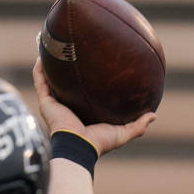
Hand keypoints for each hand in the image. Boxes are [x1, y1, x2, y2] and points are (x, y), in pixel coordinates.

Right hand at [32, 58, 155, 154]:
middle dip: (67, 71)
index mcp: (83, 114)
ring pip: (50, 80)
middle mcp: (67, 107)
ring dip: (50, 65)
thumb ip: (138, 125)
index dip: (87, 84)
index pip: (84, 96)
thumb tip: (153, 115)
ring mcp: (55, 104)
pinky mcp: (46, 102)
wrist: (79, 147)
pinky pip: (40, 81)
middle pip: (66, 85)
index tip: (93, 69)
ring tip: (54, 47)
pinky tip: (43, 54)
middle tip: (73, 52)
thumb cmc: (99, 143)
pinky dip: (40, 69)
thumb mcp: (123, 133)